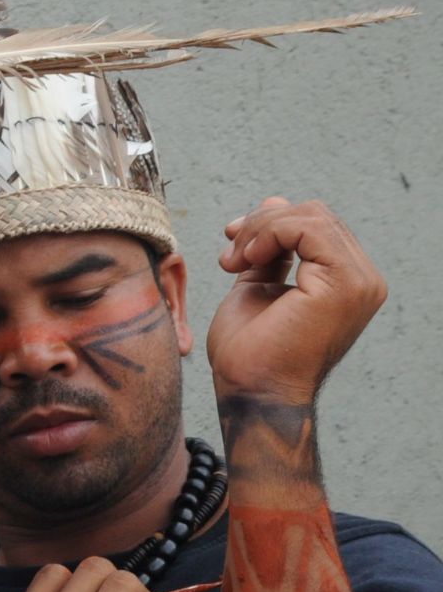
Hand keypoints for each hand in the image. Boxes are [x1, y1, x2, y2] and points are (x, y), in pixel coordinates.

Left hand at [208, 197, 385, 404]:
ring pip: (310, 216)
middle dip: (260, 224)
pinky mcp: (346, 283)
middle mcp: (363, 279)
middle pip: (314, 214)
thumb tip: (276, 202)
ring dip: (259, 230)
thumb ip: (271, 249)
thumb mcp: (258, 285)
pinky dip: (268, 233)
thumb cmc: (251, 351)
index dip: (268, 223)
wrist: (251, 389)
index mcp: (347, 280)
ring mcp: (360, 281)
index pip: (315, 224)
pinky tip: (246, 260)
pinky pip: (308, 228)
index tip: (231, 243)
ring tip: (234, 261)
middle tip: (229, 255)